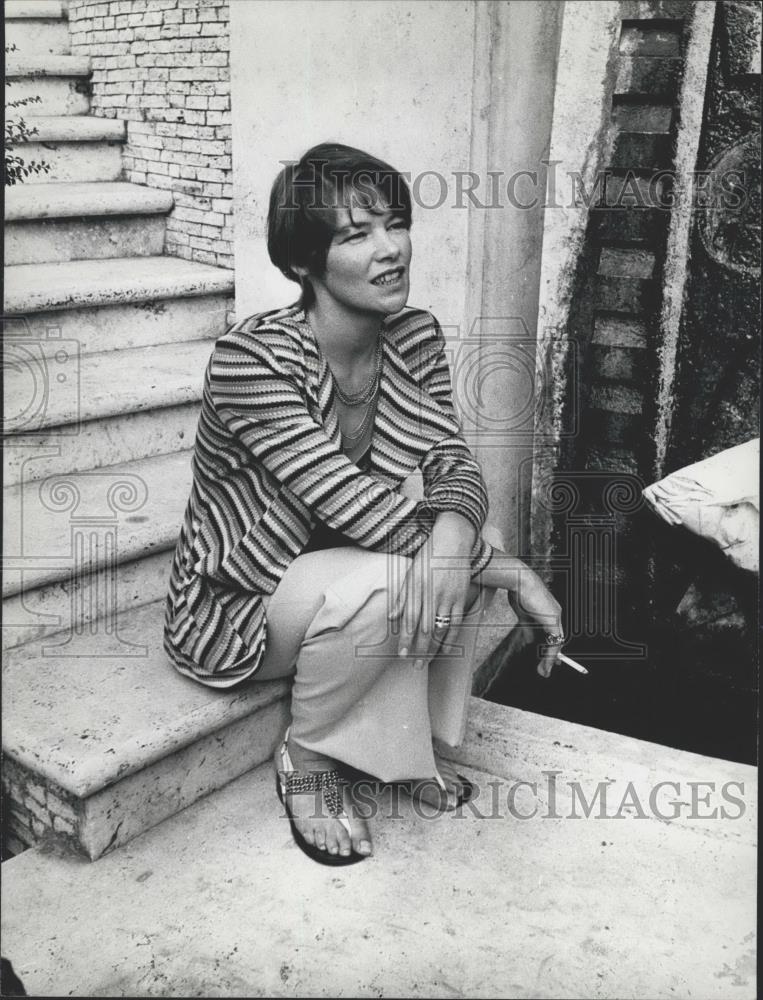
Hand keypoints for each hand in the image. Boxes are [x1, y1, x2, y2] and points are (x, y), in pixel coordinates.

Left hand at [388, 512, 474, 667]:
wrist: (452, 541)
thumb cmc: (428, 556)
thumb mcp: (410, 573)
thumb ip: (402, 597)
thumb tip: (392, 618)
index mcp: (416, 589)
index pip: (409, 620)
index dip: (405, 640)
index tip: (401, 655)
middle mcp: (431, 595)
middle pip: (424, 629)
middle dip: (418, 650)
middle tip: (413, 665)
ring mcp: (447, 598)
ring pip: (439, 629)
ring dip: (432, 648)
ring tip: (425, 662)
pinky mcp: (460, 598)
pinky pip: (455, 623)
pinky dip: (450, 638)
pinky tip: (444, 650)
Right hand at [505, 571, 563, 678]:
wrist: (519, 580)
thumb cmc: (519, 592)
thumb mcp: (523, 615)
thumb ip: (528, 629)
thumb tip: (529, 642)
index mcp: (549, 611)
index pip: (553, 632)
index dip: (552, 646)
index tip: (551, 658)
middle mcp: (555, 614)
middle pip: (557, 639)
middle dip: (553, 657)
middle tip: (548, 669)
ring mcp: (555, 617)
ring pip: (556, 642)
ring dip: (550, 659)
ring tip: (544, 671)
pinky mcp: (553, 620)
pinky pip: (554, 641)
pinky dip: (551, 655)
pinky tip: (548, 663)